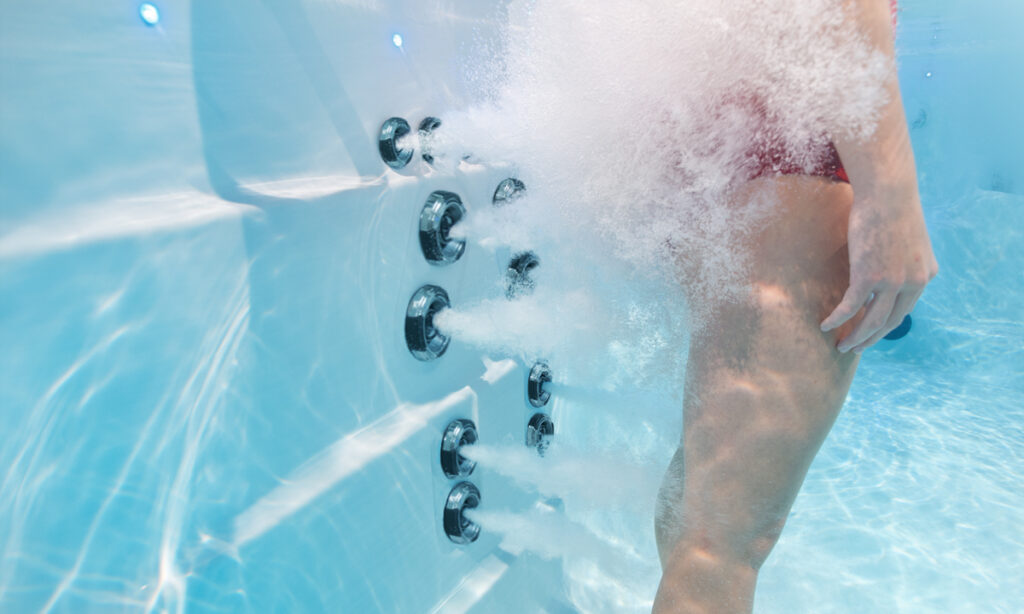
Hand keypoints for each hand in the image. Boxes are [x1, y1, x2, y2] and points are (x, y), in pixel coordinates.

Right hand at [820, 186, 937, 352]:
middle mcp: (913, 282)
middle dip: (871, 339)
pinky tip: (825, 326)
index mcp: (925, 274)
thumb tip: (886, 267)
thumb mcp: (907, 238)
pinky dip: (837, 319)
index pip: (905, 309)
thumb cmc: (892, 207)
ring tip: (841, 347)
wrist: (888, 191)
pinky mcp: (869, 276)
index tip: (870, 332)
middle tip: (855, 349)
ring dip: (855, 338)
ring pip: (872, 321)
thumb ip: (903, 259)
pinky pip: (850, 307)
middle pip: (890, 322)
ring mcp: (892, 281)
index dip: (885, 325)